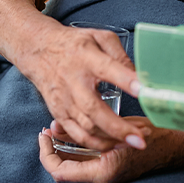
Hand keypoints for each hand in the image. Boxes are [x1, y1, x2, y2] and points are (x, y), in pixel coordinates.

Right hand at [7, 20, 146, 151]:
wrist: (38, 51)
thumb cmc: (74, 44)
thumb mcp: (99, 37)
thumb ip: (120, 54)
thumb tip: (139, 76)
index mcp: (86, 58)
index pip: (107, 69)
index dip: (126, 80)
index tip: (145, 91)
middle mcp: (74, 82)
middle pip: (94, 109)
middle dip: (119, 127)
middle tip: (141, 138)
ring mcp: (64, 101)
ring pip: (87, 127)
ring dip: (111, 139)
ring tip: (134, 143)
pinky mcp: (59, 113)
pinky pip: (77, 135)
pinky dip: (95, 144)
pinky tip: (113, 145)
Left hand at [38, 118, 159, 182]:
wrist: (172, 146)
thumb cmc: (148, 136)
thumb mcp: (113, 128)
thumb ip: (85, 130)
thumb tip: (56, 128)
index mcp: (102, 172)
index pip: (59, 171)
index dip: (46, 153)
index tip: (44, 136)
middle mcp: (102, 180)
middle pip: (61, 176)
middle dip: (49, 155)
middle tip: (46, 135)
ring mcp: (105, 179)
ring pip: (70, 173)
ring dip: (60, 154)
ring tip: (55, 134)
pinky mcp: (109, 173)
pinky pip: (82, 168)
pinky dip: (72, 155)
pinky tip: (71, 139)